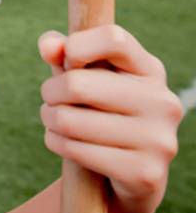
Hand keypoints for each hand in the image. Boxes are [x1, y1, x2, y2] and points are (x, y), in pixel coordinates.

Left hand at [38, 26, 181, 212]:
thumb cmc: (98, 106)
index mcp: (150, 69)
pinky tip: (62, 141)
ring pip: (69, 121)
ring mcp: (159, 140)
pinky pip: (75, 150)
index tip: (67, 61)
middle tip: (50, 99)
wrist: (128, 171)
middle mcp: (163, 102)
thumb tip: (48, 47)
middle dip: (50, 92)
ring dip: (49, 118)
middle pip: (78, 85)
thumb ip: (62, 52)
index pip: (114, 39)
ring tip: (54, 120)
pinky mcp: (145, 173)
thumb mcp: (82, 73)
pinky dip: (55, 142)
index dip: (77, 46)